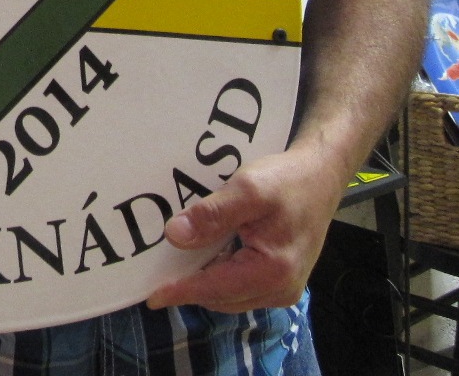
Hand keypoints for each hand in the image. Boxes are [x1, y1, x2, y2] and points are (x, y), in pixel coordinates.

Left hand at [145, 142, 343, 312]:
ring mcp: (282, 287)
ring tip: (174, 264)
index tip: (151, 296)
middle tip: (156, 272)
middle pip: (222, 295)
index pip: (215, 288)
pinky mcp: (281, 278)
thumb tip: (175, 236)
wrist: (320, 176)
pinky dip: (220, 273)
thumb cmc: (287, 181)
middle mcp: (280, 289)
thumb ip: (212, 215)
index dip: (181, 291)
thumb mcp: (248, 189)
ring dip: (204, 281)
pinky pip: (241, 283)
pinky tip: (204, 254)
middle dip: (190, 286)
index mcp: (273, 273)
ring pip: (230, 293)